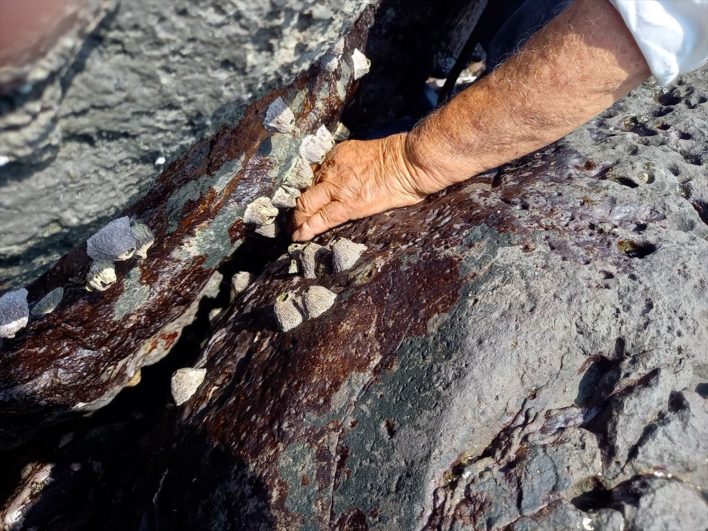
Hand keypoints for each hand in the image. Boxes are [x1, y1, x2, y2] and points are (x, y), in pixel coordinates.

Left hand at [292, 133, 431, 240]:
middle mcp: (331, 169)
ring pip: (306, 204)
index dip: (304, 188)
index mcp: (336, 155)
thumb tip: (342, 182)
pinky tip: (298, 237)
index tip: (300, 197)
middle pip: (303, 188)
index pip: (311, 173)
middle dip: (293, 204)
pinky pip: (321, 219)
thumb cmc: (398, 158)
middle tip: (288, 216)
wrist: (410, 162)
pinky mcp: (347, 205)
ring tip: (291, 230)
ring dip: (296, 219)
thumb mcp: (364, 154)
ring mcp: (337, 187)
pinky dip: (306, 229)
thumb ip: (348, 166)